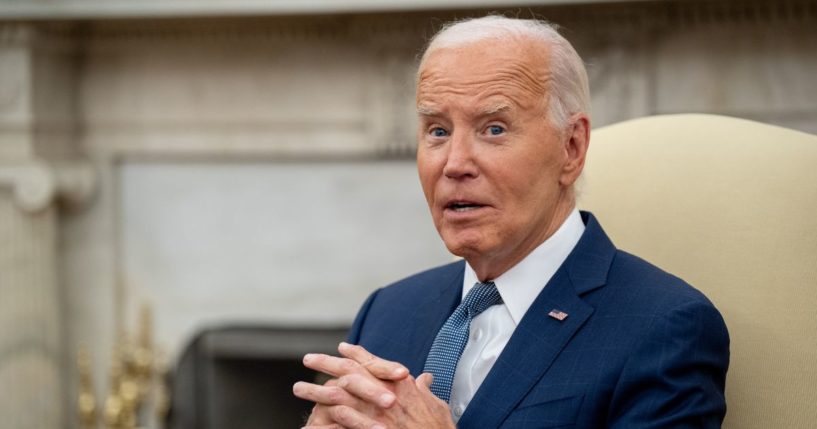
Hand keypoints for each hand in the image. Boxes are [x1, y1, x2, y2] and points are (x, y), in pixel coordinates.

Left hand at [294, 343, 454, 428]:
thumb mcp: (436, 405)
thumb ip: (425, 390)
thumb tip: (424, 379)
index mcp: (401, 383)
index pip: (372, 362)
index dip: (354, 354)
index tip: (341, 348)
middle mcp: (387, 393)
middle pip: (349, 372)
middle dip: (326, 364)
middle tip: (308, 358)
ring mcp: (377, 413)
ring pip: (339, 396)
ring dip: (316, 391)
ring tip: (298, 388)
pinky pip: (345, 422)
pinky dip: (327, 419)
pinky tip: (313, 416)